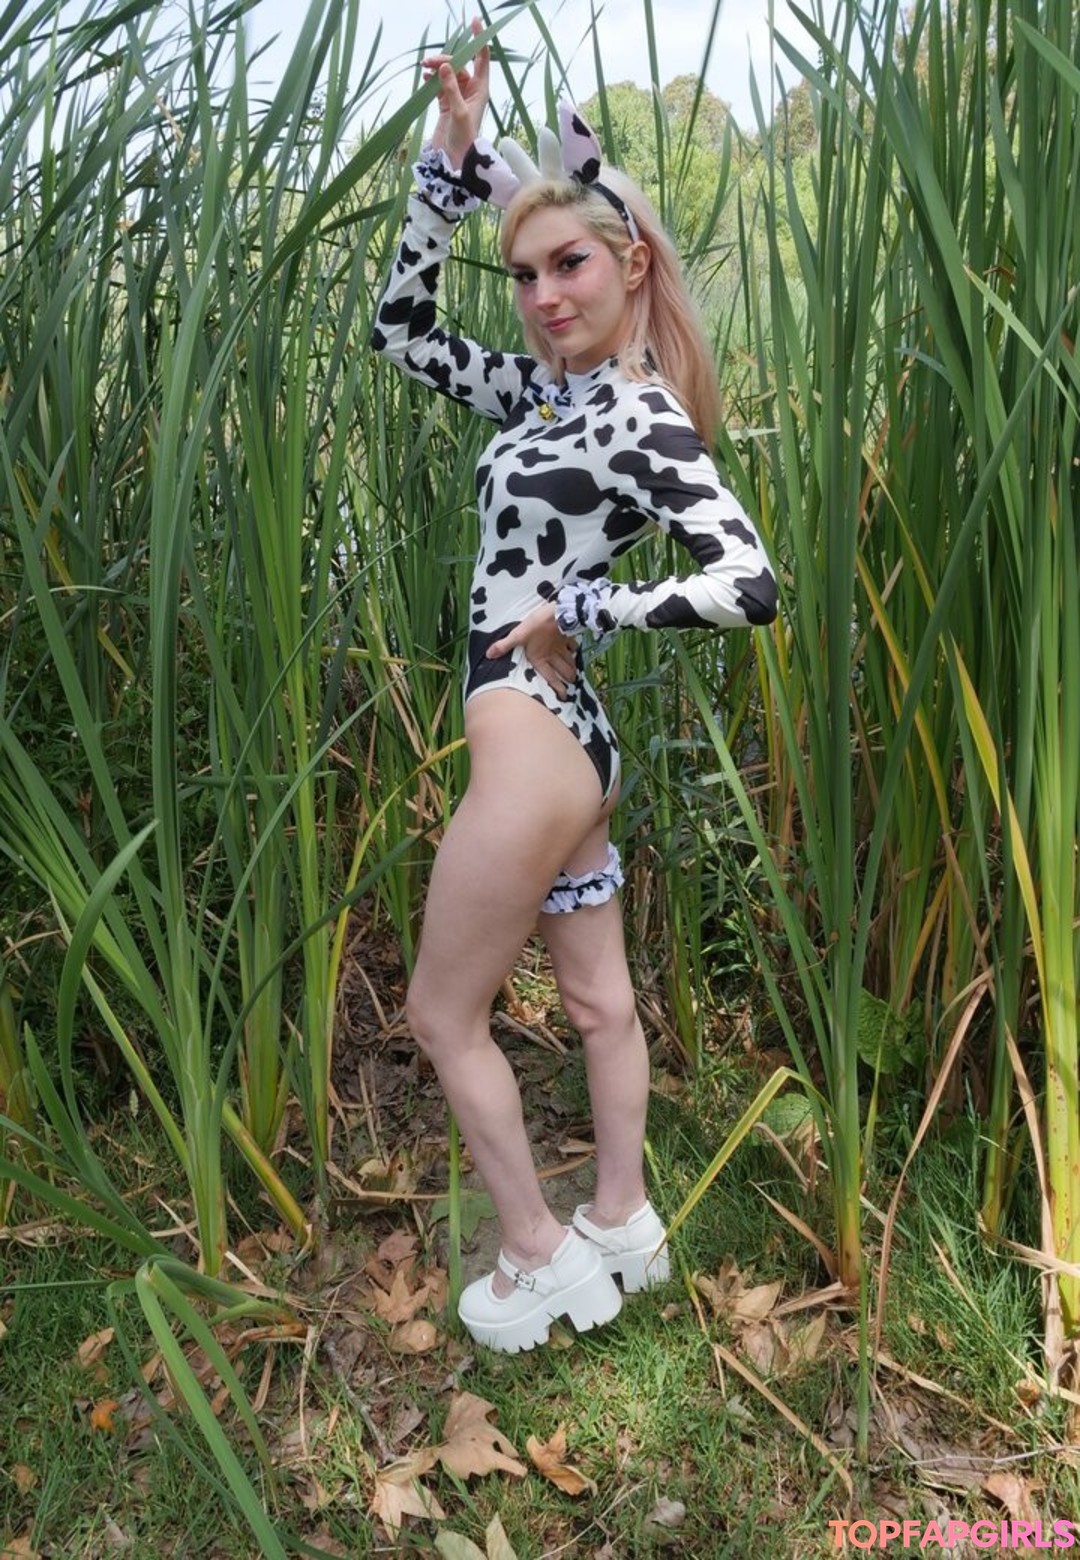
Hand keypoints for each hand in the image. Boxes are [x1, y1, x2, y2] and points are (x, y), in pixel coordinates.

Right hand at [422, 16, 489, 170]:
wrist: (455, 161)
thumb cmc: (463, 139)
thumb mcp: (459, 112)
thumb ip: (451, 88)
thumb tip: (445, 66)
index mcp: (480, 89)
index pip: (482, 58)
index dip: (479, 39)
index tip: (474, 21)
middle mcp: (471, 90)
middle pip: (459, 64)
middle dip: (445, 59)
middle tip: (429, 63)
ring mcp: (457, 96)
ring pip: (447, 73)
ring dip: (437, 68)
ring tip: (424, 68)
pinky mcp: (446, 103)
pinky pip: (439, 84)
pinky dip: (432, 79)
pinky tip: (425, 77)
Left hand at [487, 602, 578, 698]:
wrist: (559, 612)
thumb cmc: (538, 625)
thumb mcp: (518, 634)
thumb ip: (504, 645)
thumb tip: (489, 655)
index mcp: (541, 658)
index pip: (551, 678)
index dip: (558, 688)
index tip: (563, 696)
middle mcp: (553, 655)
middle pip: (564, 671)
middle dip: (568, 678)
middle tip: (570, 684)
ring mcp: (562, 647)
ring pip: (570, 661)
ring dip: (572, 668)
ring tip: (574, 673)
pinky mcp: (568, 637)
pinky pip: (573, 646)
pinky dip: (574, 650)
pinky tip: (574, 650)